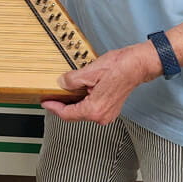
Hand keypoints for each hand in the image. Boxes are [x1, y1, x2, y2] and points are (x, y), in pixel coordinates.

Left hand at [41, 43, 158, 124]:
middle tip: (50, 96)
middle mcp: (101, 116)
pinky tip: (77, 91)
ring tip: (62, 92)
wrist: (137, 65)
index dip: (53, 108)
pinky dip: (82, 101)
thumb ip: (72, 80)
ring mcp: (107, 113)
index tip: (45, 102)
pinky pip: (90, 107)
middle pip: (74, 115)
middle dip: (62, 105)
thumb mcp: (89, 71)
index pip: (67, 114)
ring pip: (82, 111)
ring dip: (72, 102)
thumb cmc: (119, 67)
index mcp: (95, 110)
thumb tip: (62, 83)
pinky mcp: (110, 108)